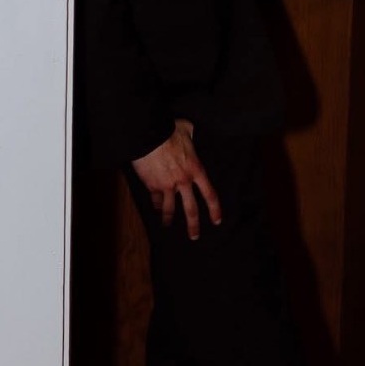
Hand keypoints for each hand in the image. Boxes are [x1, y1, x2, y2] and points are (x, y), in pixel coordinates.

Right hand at [132, 119, 221, 236]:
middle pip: (191, 209)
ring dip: (168, 218)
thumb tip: (192, 132)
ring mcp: (167, 185)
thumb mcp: (187, 129)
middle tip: (194, 236)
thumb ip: (192, 134)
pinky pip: (155, 199)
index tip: (216, 221)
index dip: (214, 209)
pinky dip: (156, 204)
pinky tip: (155, 207)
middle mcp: (183, 181)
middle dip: (193, 225)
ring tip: (167, 225)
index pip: (209, 194)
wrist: (148, 135)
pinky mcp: (152, 185)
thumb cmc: (168, 130)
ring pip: (170, 208)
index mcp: (196, 169)